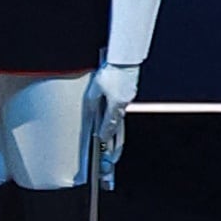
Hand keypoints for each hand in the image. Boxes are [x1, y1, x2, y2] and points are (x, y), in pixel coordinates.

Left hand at [89, 63, 137, 187]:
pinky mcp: (129, 92)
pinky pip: (122, 109)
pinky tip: (115, 119)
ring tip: (114, 149)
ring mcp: (128, 99)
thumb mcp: (95, 87)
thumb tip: (90, 113)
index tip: (100, 146)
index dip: (103, 137)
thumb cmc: (110, 71)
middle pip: (117, 129)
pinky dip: (118, 118)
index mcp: (114, 106)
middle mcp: (123, 106)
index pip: (108, 127)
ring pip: (121, 120)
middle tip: (112, 161)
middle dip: (114, 147)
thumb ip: (92, 101)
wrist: (125, 58)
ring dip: (116, 133)